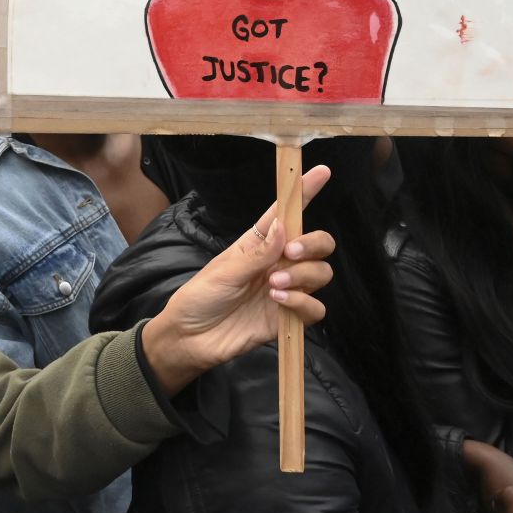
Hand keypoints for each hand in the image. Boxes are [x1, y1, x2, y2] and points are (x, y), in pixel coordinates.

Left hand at [142, 166, 334, 395]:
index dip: (304, 192)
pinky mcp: (288, 317)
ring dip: (304, 276)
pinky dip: (303, 304)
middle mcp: (277, 263)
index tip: (322, 172)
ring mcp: (286, 289)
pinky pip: (316, 308)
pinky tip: (279, 303)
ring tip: (273, 286)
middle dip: (312, 244)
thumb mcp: (223, 271)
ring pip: (321, 273)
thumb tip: (284, 227)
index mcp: (259, 243)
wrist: (191, 339)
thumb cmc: (200, 298)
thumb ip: (257, 253)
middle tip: (290, 253)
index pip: (286, 213)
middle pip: (317, 244)